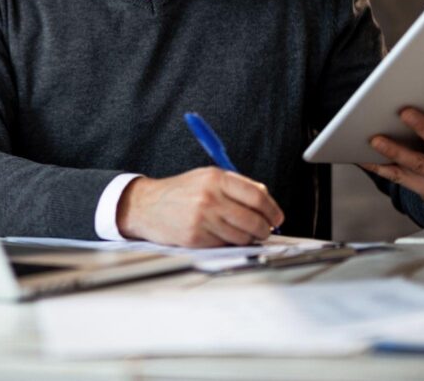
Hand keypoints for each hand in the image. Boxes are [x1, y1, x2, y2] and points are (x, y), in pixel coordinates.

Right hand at [116, 167, 284, 246]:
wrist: (146, 206)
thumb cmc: (179, 192)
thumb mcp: (206, 177)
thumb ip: (236, 185)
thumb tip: (265, 199)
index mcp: (215, 178)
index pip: (257, 196)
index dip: (272, 210)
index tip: (277, 217)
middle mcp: (209, 197)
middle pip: (254, 219)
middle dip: (264, 228)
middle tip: (264, 230)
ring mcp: (202, 219)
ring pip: (242, 236)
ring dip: (247, 238)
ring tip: (240, 232)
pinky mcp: (196, 237)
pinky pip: (225, 245)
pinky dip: (228, 243)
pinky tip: (219, 235)